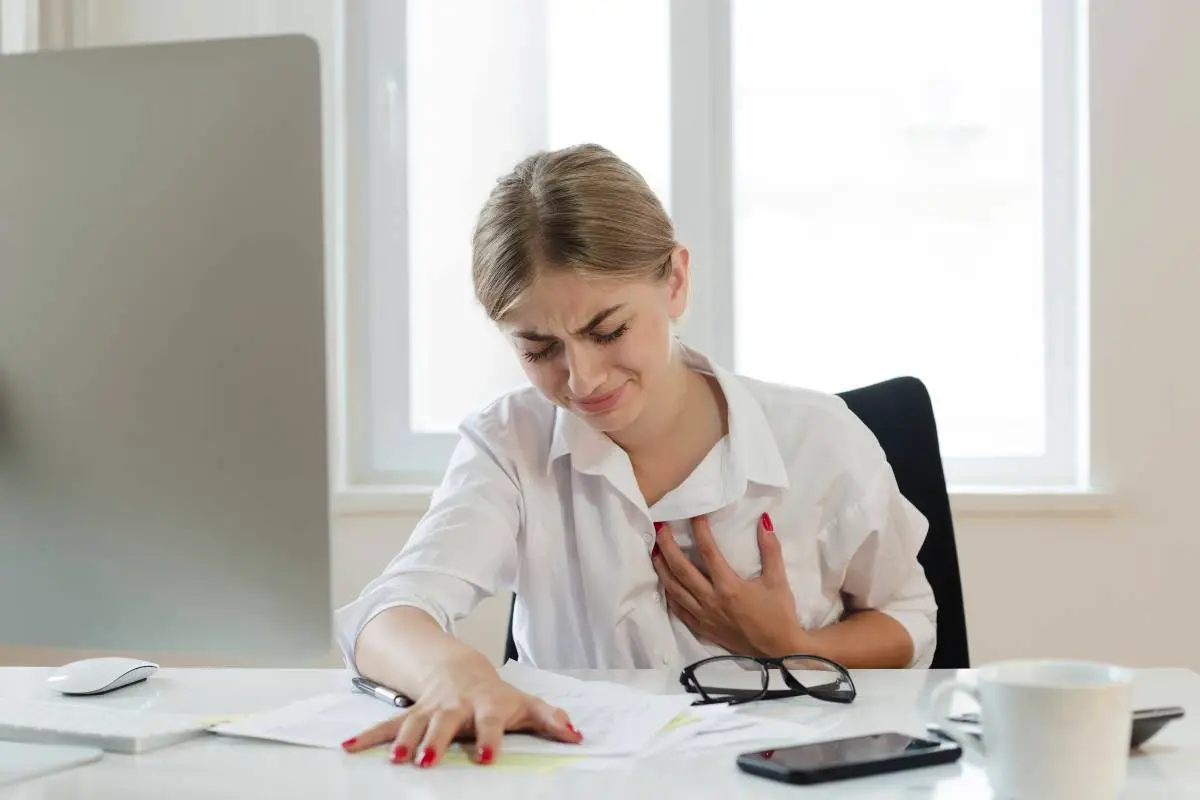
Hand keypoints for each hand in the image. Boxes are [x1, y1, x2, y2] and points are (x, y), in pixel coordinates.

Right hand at [341, 660, 581, 766]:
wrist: (459, 669)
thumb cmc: (494, 694)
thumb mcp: (523, 703)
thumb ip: (549, 718)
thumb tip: (576, 735)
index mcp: (485, 705)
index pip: (490, 721)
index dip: (490, 738)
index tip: (487, 758)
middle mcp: (454, 707)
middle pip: (444, 723)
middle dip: (435, 741)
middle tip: (428, 761)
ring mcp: (429, 710)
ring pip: (413, 724)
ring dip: (402, 742)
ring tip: (394, 761)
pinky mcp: (410, 715)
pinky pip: (386, 726)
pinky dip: (367, 736)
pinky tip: (349, 747)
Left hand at [652, 513, 806, 656]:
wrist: (778, 650)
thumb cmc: (778, 613)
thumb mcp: (778, 580)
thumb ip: (770, 549)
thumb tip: (764, 520)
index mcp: (729, 587)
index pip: (708, 552)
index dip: (700, 531)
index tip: (695, 515)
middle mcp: (711, 601)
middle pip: (681, 569)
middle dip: (668, 547)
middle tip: (661, 529)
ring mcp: (703, 616)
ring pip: (675, 589)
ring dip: (662, 568)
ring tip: (655, 551)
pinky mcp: (702, 629)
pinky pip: (678, 610)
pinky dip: (669, 594)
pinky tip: (665, 582)